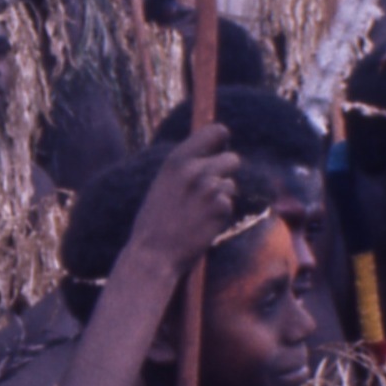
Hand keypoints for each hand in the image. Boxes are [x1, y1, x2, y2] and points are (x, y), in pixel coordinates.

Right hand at [124, 127, 238, 271]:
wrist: (153, 254)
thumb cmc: (154, 222)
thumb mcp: (163, 184)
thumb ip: (184, 168)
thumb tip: (211, 154)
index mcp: (176, 160)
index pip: (216, 131)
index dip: (221, 140)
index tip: (220, 147)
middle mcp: (195, 169)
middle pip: (232, 159)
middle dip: (225, 173)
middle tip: (208, 191)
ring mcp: (210, 188)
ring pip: (231, 185)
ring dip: (220, 197)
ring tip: (198, 212)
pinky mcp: (221, 208)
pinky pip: (228, 205)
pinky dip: (219, 215)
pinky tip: (201, 224)